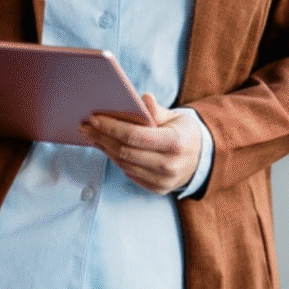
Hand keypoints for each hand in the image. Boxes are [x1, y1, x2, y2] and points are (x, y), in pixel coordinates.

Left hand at [81, 93, 201, 194]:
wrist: (203, 159)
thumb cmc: (185, 132)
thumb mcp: (177, 117)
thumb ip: (157, 110)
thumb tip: (142, 99)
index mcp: (175, 143)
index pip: (136, 136)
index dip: (112, 127)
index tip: (95, 118)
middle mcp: (169, 165)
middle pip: (126, 152)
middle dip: (102, 138)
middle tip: (85, 127)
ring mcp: (163, 180)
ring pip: (125, 164)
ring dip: (105, 149)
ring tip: (92, 136)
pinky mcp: (157, 189)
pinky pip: (130, 174)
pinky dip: (116, 160)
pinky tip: (106, 148)